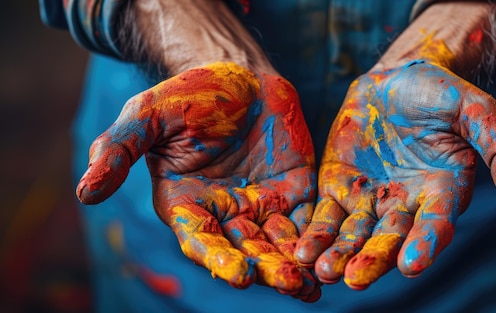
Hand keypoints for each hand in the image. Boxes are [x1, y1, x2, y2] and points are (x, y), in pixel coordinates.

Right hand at [76, 62, 320, 300]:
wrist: (239, 75)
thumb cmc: (189, 93)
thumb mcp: (148, 115)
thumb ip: (118, 150)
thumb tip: (84, 192)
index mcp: (187, 205)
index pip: (201, 240)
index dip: (219, 259)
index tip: (239, 277)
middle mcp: (224, 213)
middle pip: (246, 249)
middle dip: (267, 268)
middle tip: (291, 284)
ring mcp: (261, 205)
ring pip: (277, 242)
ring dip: (294, 264)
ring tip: (312, 285)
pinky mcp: (293, 192)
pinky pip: (305, 220)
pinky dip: (316, 239)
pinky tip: (330, 257)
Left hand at [295, 60, 495, 289]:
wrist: (396, 79)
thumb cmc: (442, 93)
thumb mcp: (477, 111)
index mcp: (442, 192)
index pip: (435, 225)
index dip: (425, 244)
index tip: (411, 265)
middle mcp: (406, 205)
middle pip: (389, 239)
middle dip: (373, 259)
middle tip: (355, 279)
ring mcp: (370, 200)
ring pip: (355, 235)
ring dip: (340, 255)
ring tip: (325, 270)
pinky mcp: (339, 189)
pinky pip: (326, 216)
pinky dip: (316, 234)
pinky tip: (302, 251)